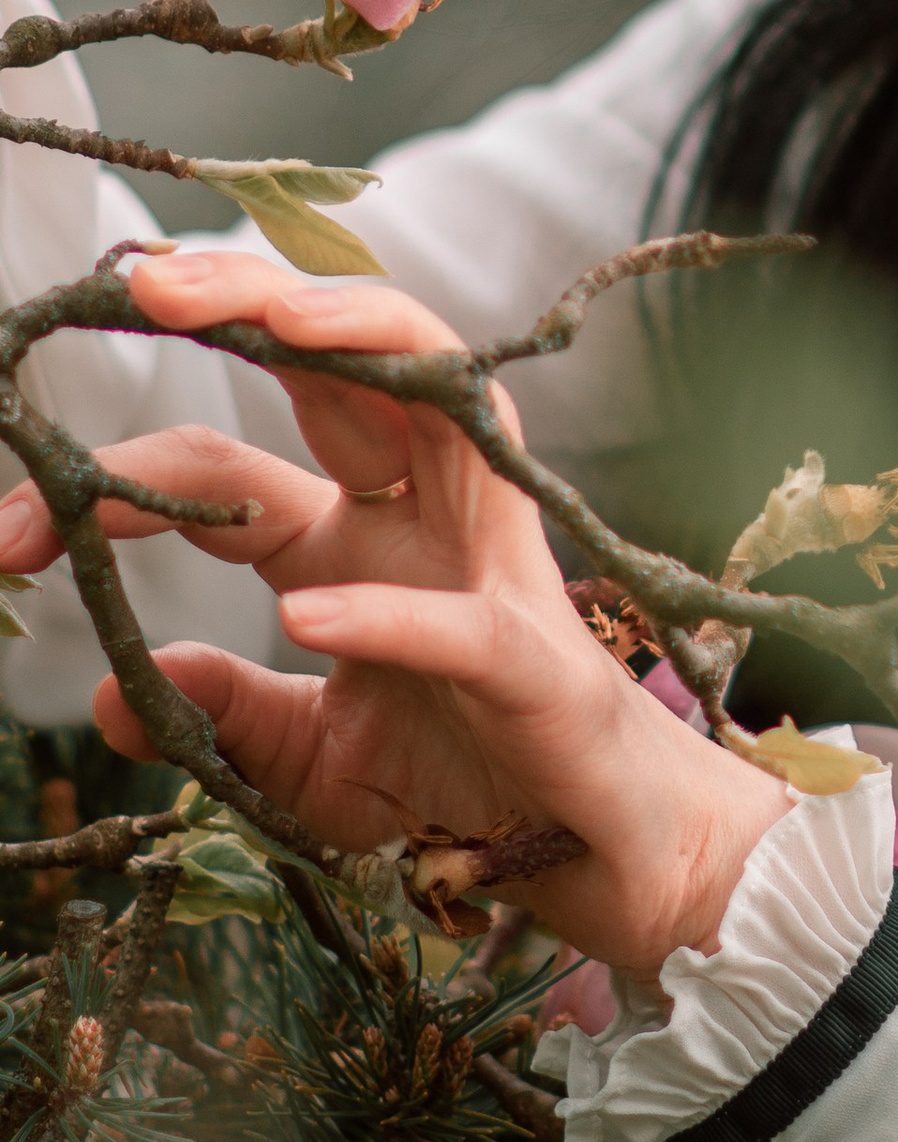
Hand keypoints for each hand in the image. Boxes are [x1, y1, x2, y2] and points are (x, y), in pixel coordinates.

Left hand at [0, 247, 788, 978]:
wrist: (596, 858)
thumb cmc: (467, 783)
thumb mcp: (308, 758)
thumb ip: (219, 715)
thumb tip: (107, 697)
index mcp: (359, 538)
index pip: (225, 472)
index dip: (115, 488)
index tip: (11, 536)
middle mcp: (424, 522)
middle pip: (346, 368)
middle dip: (251, 302)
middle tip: (146, 283)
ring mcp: (490, 574)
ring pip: (444, 407)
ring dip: (360, 345)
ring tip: (267, 318)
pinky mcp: (535, 663)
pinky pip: (459, 626)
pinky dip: (386, 620)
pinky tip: (311, 619)